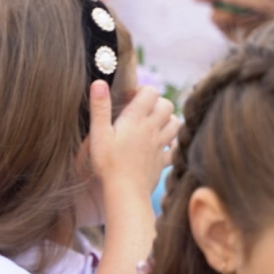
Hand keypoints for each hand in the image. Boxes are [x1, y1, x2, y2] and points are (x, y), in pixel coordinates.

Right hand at [87, 82, 178, 196]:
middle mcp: (152, 129)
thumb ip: (100, 108)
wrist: (125, 191)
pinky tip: (160, 148)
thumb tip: (98, 82)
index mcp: (136, 119)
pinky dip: (171, 145)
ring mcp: (160, 146)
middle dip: (156, 104)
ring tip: (152, 126)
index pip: (150, 92)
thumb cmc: (108, 163)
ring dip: (167, 121)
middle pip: (167, 105)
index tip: (127, 99)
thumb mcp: (98, 134)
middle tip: (141, 112)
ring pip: (175, 124)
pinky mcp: (162, 162)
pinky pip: (175, 149)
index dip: (141, 91)